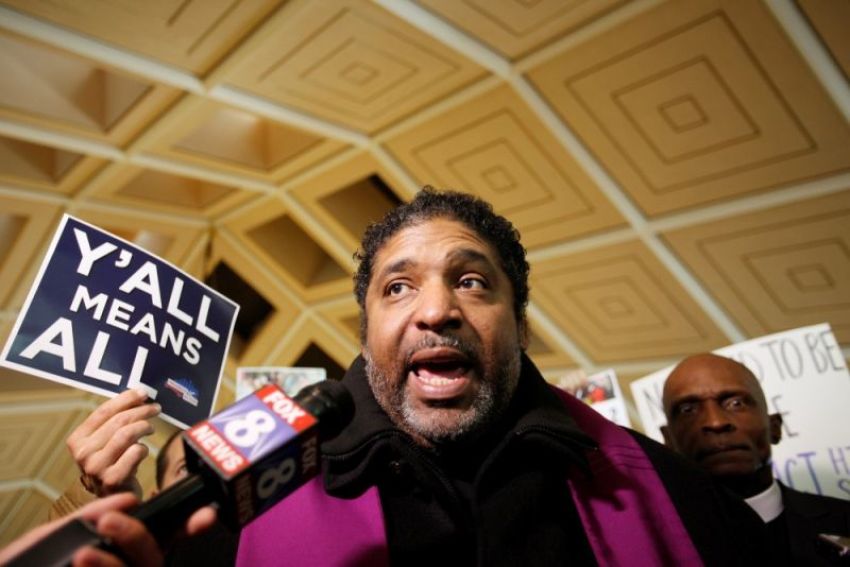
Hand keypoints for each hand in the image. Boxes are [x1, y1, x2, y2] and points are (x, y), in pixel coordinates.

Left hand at [0, 493, 216, 566]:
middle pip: (154, 556)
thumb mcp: (56, 538)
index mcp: (125, 552)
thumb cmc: (35, 566)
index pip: (165, 536)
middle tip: (108, 520)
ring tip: (84, 553)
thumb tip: (125, 501)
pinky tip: (80, 564)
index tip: (203, 515)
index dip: (191, 524)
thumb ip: (88, 518)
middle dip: (137, 535)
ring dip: (114, 562)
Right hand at [67, 389, 160, 497]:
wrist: (111, 498)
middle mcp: (83, 453)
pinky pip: (135, 452)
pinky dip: (143, 448)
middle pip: (118, 421)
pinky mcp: (112, 479)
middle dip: (141, 411)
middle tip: (155, 409)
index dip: (126, 399)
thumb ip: (114, 420)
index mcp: (77, 440)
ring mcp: (96, 467)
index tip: (143, 393)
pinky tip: (143, 451)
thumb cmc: (111, 463)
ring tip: (151, 427)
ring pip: (126, 434)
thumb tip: (139, 395)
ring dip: (144, 426)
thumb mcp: (104, 441)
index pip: (103, 411)